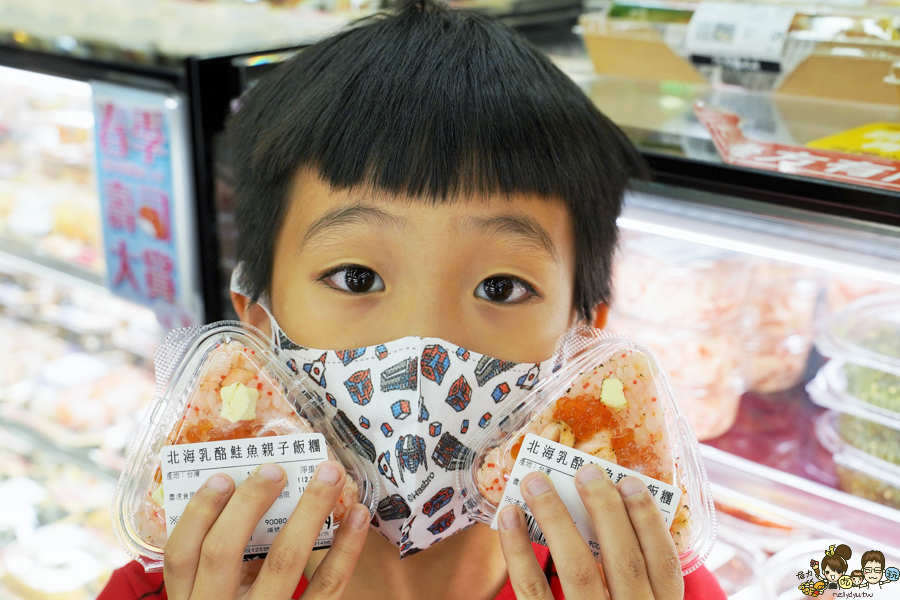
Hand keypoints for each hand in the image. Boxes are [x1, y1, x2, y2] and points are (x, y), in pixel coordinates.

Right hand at [164, 460, 369, 599]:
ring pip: (283, 560)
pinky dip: (346, 547)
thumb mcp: (215, 598)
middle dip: (248, 503)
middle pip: (223, 551)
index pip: (180, 554)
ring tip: (329, 475)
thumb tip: (254, 496)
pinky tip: (358, 515)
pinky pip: (329, 586)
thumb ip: (224, 565)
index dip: (199, 512)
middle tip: (276, 469)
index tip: (222, 476)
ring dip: (309, 510)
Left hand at [497, 464, 682, 599]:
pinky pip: (532, 591)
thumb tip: (611, 510)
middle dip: (604, 511)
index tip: (631, 482)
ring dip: (555, 519)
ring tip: (536, 482)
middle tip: (582, 469)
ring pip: (578, 571)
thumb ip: (634, 580)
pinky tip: (508, 517)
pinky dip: (518, 551)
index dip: (649, 522)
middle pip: (625, 563)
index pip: (664, 567)